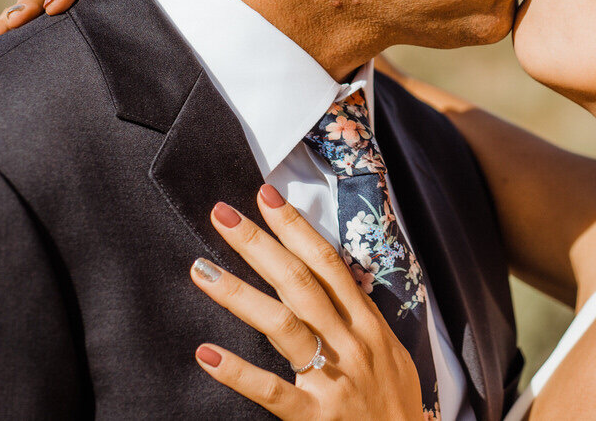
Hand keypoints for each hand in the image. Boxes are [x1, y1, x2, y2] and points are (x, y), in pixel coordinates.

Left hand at [190, 186, 425, 420]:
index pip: (327, 262)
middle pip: (299, 281)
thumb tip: (330, 282)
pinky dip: (239, 372)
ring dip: (238, 293)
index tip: (266, 197)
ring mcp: (332, 379)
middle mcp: (350, 342)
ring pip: (282, 325)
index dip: (296, 227)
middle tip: (222, 214)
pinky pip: (272, 391)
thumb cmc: (395, 403)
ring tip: (201, 270)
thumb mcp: (388, 350)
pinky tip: (207, 354)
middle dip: (258, 243)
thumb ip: (358, 318)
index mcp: (366, 323)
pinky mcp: (316, 417)